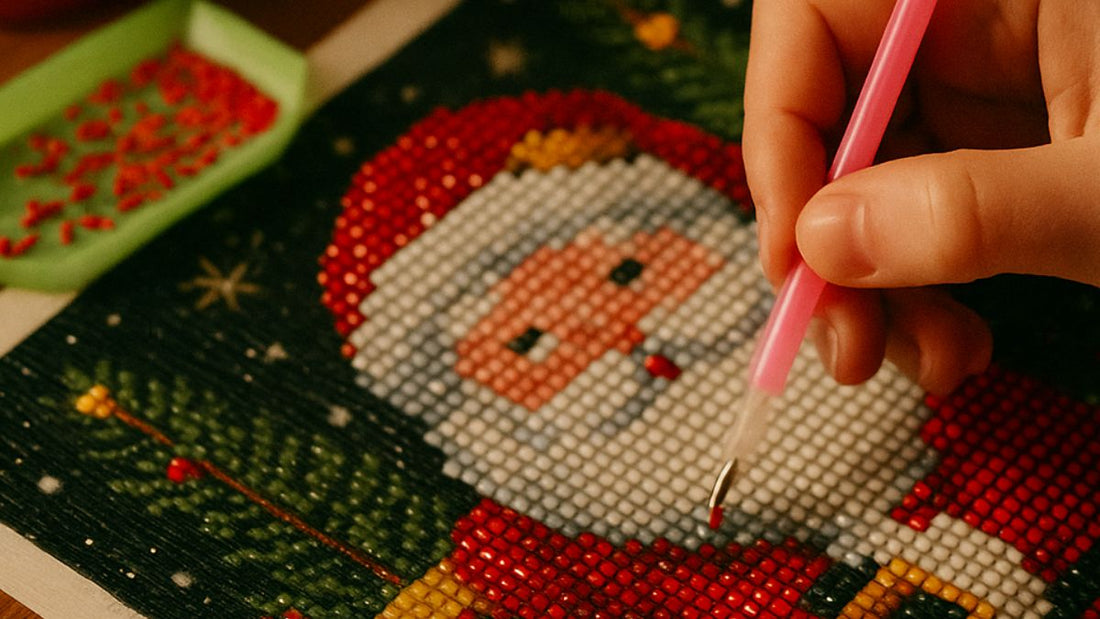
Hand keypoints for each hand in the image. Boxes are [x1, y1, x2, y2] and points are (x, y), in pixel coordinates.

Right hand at [742, 0, 1099, 394]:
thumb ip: (976, 210)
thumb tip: (823, 246)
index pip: (819, 19)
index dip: (780, 127)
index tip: (791, 247)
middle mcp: (986, 17)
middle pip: (835, 112)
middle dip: (829, 239)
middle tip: (843, 341)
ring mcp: (996, 84)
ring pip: (870, 178)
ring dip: (876, 286)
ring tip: (923, 361)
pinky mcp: (1010, 146)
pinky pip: (920, 213)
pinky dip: (920, 288)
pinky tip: (950, 342)